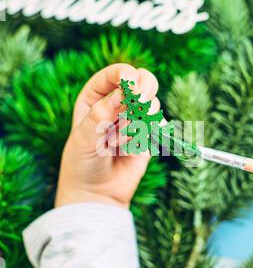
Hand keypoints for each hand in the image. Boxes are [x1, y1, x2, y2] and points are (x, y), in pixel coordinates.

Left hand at [55, 64, 159, 208]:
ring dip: (136, 124)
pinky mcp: (148, 134)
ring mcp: (135, 117)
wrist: (96, 193)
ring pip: (151, 104)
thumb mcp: (84, 138)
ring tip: (116, 144)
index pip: (116, 73)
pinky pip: (155, 126)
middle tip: (139, 105)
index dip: (126, 75)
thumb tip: (120, 94)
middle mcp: (117, 102)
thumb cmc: (82, 163)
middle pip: (143, 80)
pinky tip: (126, 151)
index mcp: (96, 96)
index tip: (131, 88)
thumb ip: (100, 116)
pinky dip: (142, 138)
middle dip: (143, 92)